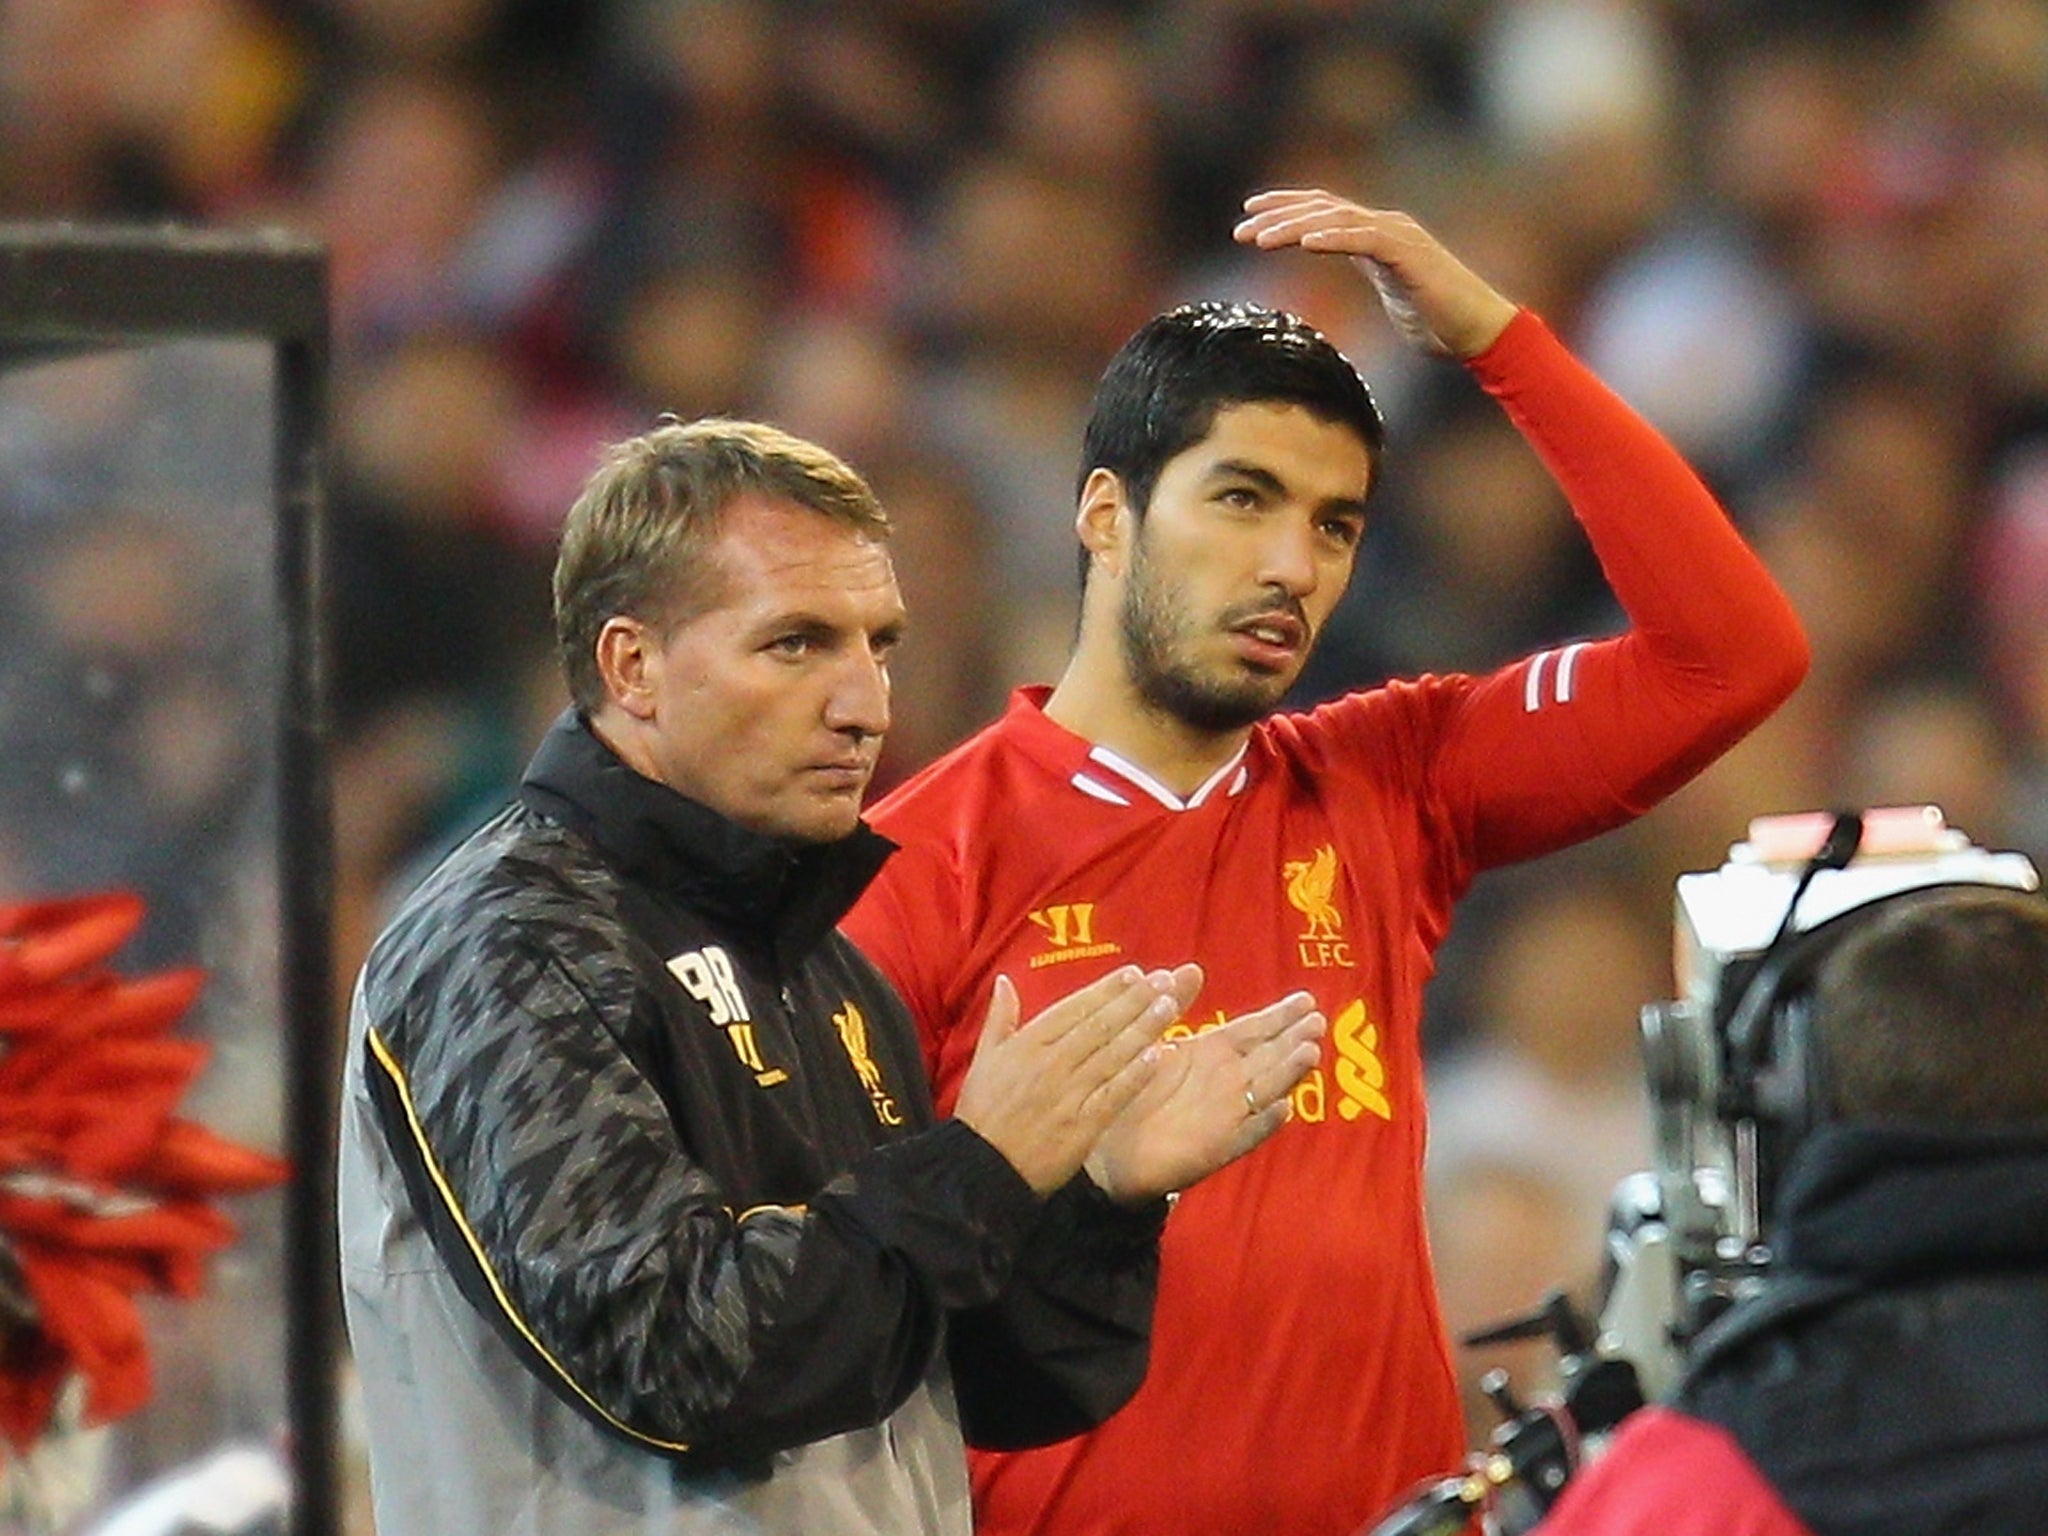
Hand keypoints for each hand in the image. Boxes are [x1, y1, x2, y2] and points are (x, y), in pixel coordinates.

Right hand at [953, 964, 1203, 1195]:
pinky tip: (1160, 1056)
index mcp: (1027, 1044)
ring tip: (1170, 1007)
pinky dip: (1136, 1074)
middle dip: (1134, 1000)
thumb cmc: (982, 1114)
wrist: (982, 1171)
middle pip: (1100, 1025)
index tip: (1134, 973)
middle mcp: (1050, 1064)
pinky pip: (1114, 1095)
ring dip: (1143, 1028)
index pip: (1075, 1008)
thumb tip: (1005, 980)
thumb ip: (1000, 1017)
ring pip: (1112, 1054)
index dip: (1107, 990)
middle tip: (1164, 980)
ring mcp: (1067, 1094)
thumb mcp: (984, 1059)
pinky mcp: (1081, 1125)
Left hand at [1085, 992, 1325, 1204]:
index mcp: (1212, 1053)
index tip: (1305, 999)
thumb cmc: (1133, 1088)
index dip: (1280, 1015)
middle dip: (1293, 1038)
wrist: (1110, 1146)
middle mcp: (1226, 1081)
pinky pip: (1247, 1134)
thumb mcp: (1153, 1038)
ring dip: (1288, 1073)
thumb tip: (1192, 968)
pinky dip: (1264, 1122)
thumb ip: (1174, 1004)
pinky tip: (1281, 1108)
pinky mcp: (1218, 1147)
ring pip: (1267, 1089)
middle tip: (1316, 1021)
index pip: (1254, 1029)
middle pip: (1269, 1056)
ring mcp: (1226, 1114)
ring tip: (1308, 1052)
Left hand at [1232, 189, 1517, 359]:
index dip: (1288, 209)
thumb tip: (1348, 300)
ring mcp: (1400, 236)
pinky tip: (1305, 243)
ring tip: (1259, 238)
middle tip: (1240, 229)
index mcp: (1380, 237)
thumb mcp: (1392, 299)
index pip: (1326, 212)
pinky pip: (1365, 239)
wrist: (1480, 333)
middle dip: (1278, 216)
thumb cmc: (1439, 323)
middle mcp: (1388, 227)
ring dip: (1294, 226)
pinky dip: (1334, 238)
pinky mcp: (1410, 254)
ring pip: (1337, 220)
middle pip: (1323, 210)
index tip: (1250, 215)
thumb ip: (1371, 284)